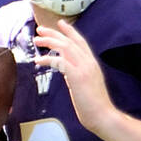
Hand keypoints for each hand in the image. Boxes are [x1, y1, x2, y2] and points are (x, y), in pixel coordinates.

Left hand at [33, 19, 116, 133]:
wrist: (103, 116)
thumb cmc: (95, 106)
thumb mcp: (88, 85)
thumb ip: (78, 75)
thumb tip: (67, 73)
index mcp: (92, 63)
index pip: (80, 42)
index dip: (70, 31)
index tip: (60, 24)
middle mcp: (89, 62)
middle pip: (70, 41)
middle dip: (54, 33)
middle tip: (40, 29)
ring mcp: (84, 68)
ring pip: (65, 47)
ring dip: (49, 41)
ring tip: (37, 40)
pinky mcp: (77, 76)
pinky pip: (60, 61)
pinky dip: (48, 58)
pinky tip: (39, 60)